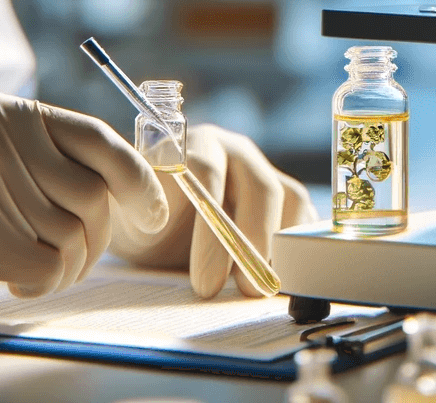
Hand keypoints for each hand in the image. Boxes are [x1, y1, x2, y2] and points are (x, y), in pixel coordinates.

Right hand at [0, 92, 169, 304]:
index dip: (139, 180)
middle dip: (93, 239)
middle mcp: (2, 136)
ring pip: (75, 236)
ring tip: (22, 262)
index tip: (153, 213)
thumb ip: (36, 158)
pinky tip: (6, 274)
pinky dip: (38, 282)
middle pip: (94, 197)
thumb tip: (112, 190)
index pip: (101, 139)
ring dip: (63, 265)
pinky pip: (46, 267)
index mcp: (7, 111)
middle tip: (58, 257)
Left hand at [108, 124, 317, 298]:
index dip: (210, 231)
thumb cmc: (142, 218)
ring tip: (260, 290)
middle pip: (260, 187)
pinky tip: (278, 279)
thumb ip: (142, 210)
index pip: (209, 173)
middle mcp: (237, 152)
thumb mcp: (132, 217)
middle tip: (243, 290)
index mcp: (196, 145)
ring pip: (290, 200)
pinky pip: (303, 218)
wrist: (158, 222)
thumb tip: (159, 218)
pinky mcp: (285, 198)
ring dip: (279, 248)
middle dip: (253, 242)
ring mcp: (266, 172)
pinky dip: (296, 248)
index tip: (204, 282)